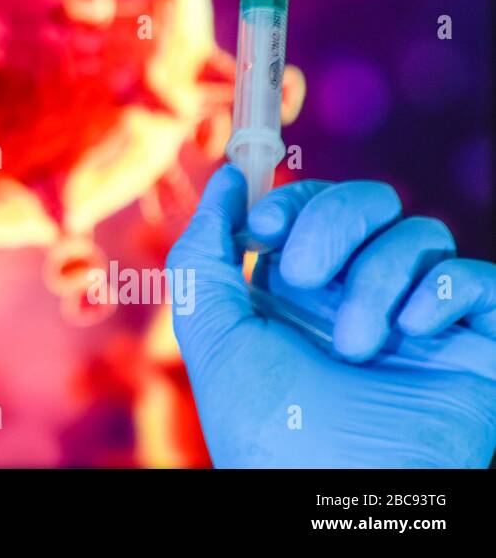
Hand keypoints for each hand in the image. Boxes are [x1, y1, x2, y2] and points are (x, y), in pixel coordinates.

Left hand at [166, 164, 495, 466]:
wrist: (331, 495)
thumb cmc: (265, 424)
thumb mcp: (212, 331)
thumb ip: (203, 252)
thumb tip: (227, 176)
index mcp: (300, 290)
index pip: (310, 203)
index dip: (290, 199)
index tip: (262, 230)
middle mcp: (362, 294)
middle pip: (367, 200)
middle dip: (331, 223)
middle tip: (306, 279)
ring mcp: (423, 316)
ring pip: (420, 232)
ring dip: (377, 277)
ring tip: (354, 345)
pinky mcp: (476, 343)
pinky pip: (475, 276)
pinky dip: (441, 291)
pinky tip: (412, 333)